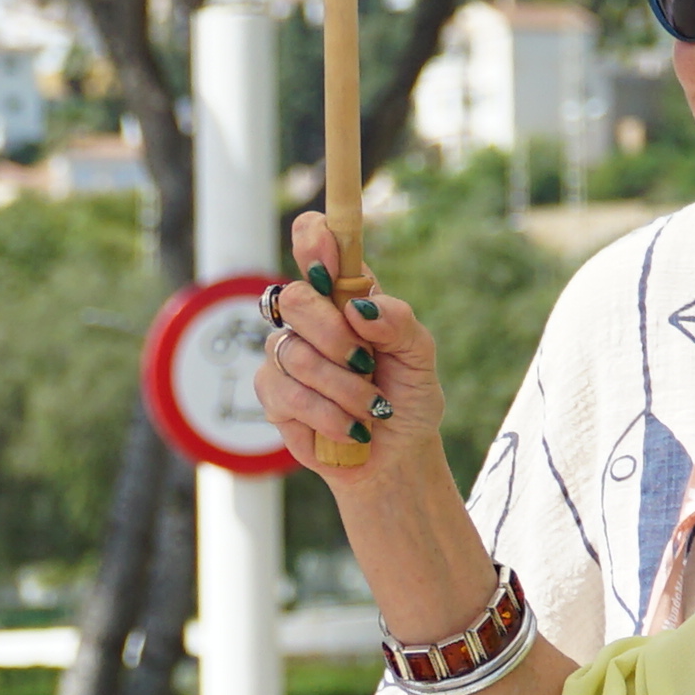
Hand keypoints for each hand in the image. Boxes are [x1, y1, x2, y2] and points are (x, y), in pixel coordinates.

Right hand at [254, 213, 445, 492]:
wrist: (397, 454)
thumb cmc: (406, 396)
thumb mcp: (420, 356)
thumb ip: (398, 322)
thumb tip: (360, 307)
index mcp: (345, 293)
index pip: (314, 242)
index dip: (312, 240)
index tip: (325, 258)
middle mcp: (309, 318)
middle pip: (295, 298)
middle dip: (333, 334)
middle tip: (365, 362)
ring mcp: (286, 355)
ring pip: (295, 353)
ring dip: (343, 387)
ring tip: (372, 408)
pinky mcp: (274, 396)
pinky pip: (288, 394)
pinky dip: (328, 414)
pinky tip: (350, 427)